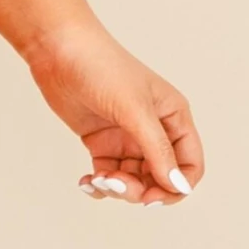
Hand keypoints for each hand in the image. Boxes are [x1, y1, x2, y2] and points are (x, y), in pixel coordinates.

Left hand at [21, 15, 203, 205]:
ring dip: (118, 188)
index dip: (176, 187)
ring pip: (133, 179)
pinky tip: (87, 183)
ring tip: (98, 180)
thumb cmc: (102, 68)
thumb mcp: (135, 110)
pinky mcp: (101, 141)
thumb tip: (178, 186)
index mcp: (173, 117)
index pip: (189, 165)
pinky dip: (100, 184)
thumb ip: (157, 150)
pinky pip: (108, 174)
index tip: (151, 198)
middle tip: (116, 185)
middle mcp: (154, 129)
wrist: (58, 50)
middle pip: (160, 178)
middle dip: (141, 190)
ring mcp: (127, 136)